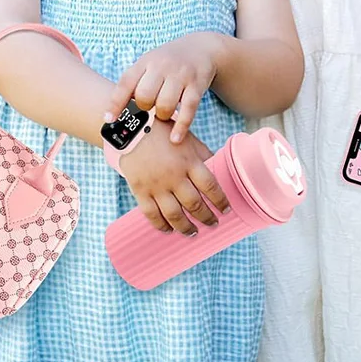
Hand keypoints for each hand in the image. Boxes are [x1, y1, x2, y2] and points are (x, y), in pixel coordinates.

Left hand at [106, 32, 221, 142]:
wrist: (201, 47)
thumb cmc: (168, 62)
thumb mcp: (150, 63)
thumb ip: (136, 82)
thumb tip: (117, 112)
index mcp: (146, 61)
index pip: (126, 82)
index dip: (115, 103)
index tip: (109, 120)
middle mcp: (162, 66)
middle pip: (145, 96)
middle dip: (144, 108)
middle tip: (148, 109)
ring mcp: (181, 74)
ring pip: (165, 105)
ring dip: (162, 116)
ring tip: (163, 114)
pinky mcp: (197, 84)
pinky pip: (188, 109)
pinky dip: (180, 126)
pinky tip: (175, 138)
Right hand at [118, 117, 229, 234]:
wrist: (133, 129)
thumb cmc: (165, 133)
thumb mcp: (189, 139)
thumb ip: (203, 156)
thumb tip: (219, 170)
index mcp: (189, 161)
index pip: (210, 186)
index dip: (221, 201)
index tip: (226, 210)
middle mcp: (174, 176)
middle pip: (194, 204)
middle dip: (206, 217)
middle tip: (213, 224)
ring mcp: (156, 185)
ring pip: (174, 214)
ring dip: (186, 227)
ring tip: (193, 233)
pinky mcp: (140, 190)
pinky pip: (152, 214)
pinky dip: (161, 225)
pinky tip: (169, 230)